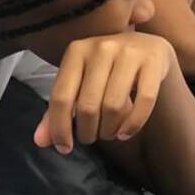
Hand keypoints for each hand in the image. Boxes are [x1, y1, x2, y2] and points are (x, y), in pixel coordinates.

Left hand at [34, 34, 175, 152]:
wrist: (148, 47)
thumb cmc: (108, 70)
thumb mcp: (80, 83)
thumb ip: (59, 110)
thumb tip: (40, 141)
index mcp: (76, 51)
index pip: (61, 96)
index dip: (60, 128)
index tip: (65, 148)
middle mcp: (101, 47)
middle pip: (87, 105)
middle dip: (87, 132)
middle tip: (91, 138)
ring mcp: (129, 51)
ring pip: (114, 105)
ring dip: (109, 130)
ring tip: (109, 134)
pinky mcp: (154, 60)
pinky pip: (144, 101)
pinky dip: (133, 125)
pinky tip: (126, 133)